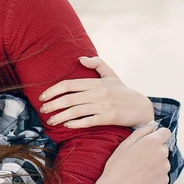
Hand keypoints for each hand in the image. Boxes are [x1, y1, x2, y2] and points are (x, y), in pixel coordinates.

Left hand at [39, 56, 153, 127]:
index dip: (53, 90)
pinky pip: (88, 121)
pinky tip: (66, 125)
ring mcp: (103, 106)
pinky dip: (75, 124)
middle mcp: (98, 93)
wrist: (141, 107)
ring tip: (50, 120)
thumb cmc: (122, 91)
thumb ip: (97, 64)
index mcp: (96, 82)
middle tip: (42, 110)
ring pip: (76, 111)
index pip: (69, 84)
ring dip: (60, 116)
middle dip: (53, 104)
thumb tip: (80, 58)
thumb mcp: (111, 74)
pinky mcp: (109, 118)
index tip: (42, 96)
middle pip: (69, 98)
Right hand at [88, 124, 170, 183]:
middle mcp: (163, 153)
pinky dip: (155, 174)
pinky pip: (162, 173)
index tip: (149, 141)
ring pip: (163, 161)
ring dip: (155, 162)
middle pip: (163, 147)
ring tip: (140, 169)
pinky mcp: (164, 180)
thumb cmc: (118, 165)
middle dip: (154, 150)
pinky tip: (143, 177)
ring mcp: (165, 168)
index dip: (157, 135)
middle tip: (139, 157)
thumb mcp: (125, 144)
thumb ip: (141, 132)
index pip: (166, 132)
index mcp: (153, 142)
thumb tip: (152, 126)